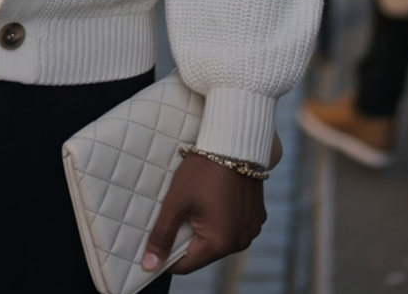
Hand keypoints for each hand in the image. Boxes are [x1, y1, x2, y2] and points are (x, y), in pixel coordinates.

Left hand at [141, 153, 265, 274]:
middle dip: (188, 236)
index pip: (186, 265)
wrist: (235, 140)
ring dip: (206, 227)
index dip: (167, 254)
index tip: (158, 238)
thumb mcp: (177, 201)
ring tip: (197, 201)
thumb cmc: (203, 170)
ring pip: (220, 238)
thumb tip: (150, 266)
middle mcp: (240, 242)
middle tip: (178, 211)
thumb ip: (162, 235)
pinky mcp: (257, 215)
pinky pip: (234, 225)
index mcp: (220, 243)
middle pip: (204, 252)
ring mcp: (251, 229)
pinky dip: (222, 217)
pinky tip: (215, 197)